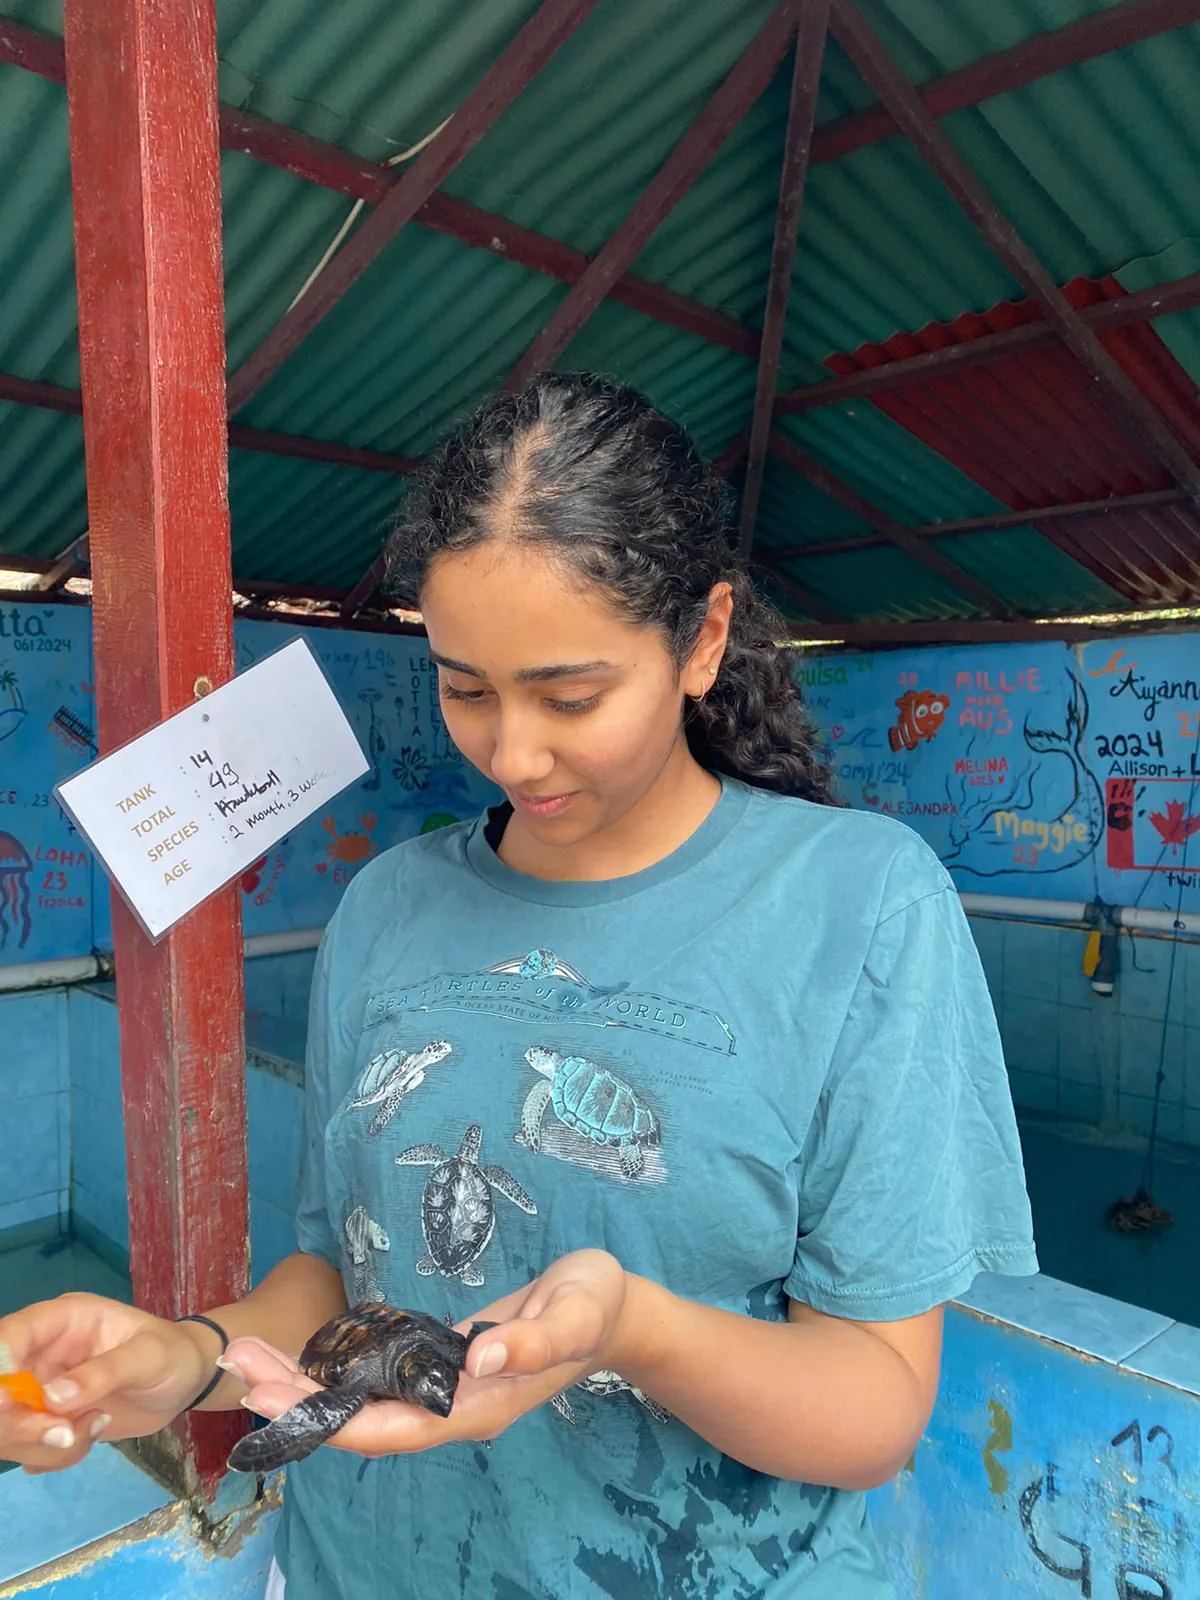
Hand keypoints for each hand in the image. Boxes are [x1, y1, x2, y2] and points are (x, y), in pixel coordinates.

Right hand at [0, 1294, 214, 1473]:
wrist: (184, 1381)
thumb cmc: (171, 1353)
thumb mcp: (148, 1356)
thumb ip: (104, 1372)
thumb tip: (52, 1397)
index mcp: (62, 1321)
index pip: (11, 1335)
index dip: (0, 1365)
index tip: (5, 1401)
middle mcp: (41, 1354)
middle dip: (21, 1424)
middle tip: (64, 1434)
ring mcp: (39, 1390)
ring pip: (9, 1428)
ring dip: (46, 1444)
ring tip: (97, 1425)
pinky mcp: (46, 1422)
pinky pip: (29, 1450)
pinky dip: (56, 1455)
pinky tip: (95, 1432)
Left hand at [228, 1249, 630, 1456]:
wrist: (613, 1311)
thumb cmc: (597, 1304)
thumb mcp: (577, 1311)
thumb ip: (536, 1339)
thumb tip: (481, 1355)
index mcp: (480, 1403)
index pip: (394, 1428)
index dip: (333, 1420)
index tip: (278, 1402)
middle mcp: (453, 1407)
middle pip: (364, 1420)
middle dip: (300, 1401)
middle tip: (240, 1367)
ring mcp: (446, 1390)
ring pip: (364, 1398)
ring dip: (307, 1383)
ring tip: (251, 1355)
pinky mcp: (441, 1365)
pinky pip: (378, 1375)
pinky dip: (337, 1364)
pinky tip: (303, 1350)